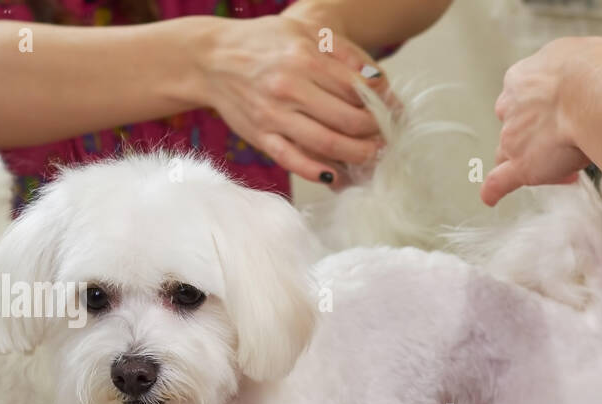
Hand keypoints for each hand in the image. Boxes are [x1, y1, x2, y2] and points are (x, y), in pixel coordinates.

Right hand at [198, 13, 390, 186]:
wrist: (209, 58)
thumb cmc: (261, 43)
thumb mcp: (303, 32)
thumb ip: (342, 53)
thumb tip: (378, 80)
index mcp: (304, 58)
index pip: (356, 89)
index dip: (380, 105)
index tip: (392, 114)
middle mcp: (289, 87)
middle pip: (347, 120)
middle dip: (374, 134)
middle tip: (385, 138)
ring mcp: (273, 115)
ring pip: (326, 144)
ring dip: (356, 155)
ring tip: (371, 157)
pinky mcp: (261, 137)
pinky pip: (294, 160)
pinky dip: (318, 171)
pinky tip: (336, 174)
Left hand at [481, 36, 601, 206]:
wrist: (591, 95)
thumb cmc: (593, 71)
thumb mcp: (584, 53)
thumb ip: (577, 66)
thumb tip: (588, 70)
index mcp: (522, 78)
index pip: (524, 96)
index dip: (543, 108)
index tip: (563, 112)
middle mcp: (511, 108)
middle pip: (514, 127)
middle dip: (535, 135)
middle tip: (564, 139)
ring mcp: (513, 139)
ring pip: (510, 153)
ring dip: (532, 160)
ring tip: (563, 166)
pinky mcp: (522, 166)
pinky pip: (499, 182)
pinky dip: (493, 190)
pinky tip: (491, 197)